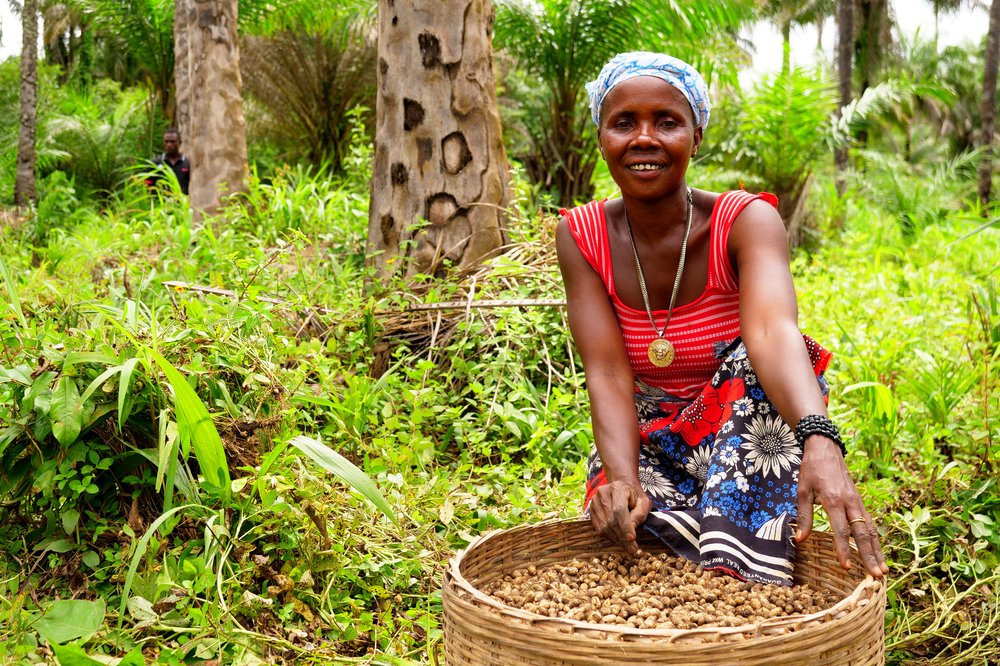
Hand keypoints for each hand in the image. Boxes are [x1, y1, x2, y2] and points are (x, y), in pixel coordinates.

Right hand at [588, 479, 651, 555]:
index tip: (632, 539)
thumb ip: (639, 515)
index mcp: (617, 488)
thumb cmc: (635, 497)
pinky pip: (599, 528)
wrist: (622, 488)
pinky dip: (609, 537)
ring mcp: (594, 501)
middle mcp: (603, 493)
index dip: (625, 526)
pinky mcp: (591, 510)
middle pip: (611, 520)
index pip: (619, 509)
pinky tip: (619, 540)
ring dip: (616, 539)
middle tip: (633, 549)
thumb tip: (631, 532)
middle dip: (622, 537)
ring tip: (628, 546)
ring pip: (604, 526)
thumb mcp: (643, 503)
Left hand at [796, 436, 888, 577]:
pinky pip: (869, 522)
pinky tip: (877, 551)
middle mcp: (849, 502)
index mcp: (833, 500)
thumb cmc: (811, 469)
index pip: (841, 529)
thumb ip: (804, 515)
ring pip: (870, 529)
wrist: (825, 448)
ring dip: (877, 551)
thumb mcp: (802, 490)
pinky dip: (875, 539)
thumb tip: (800, 539)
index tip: (847, 567)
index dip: (843, 549)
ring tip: (884, 570)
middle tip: (877, 576)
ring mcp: (857, 502)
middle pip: (862, 533)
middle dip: (870, 556)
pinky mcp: (860, 501)